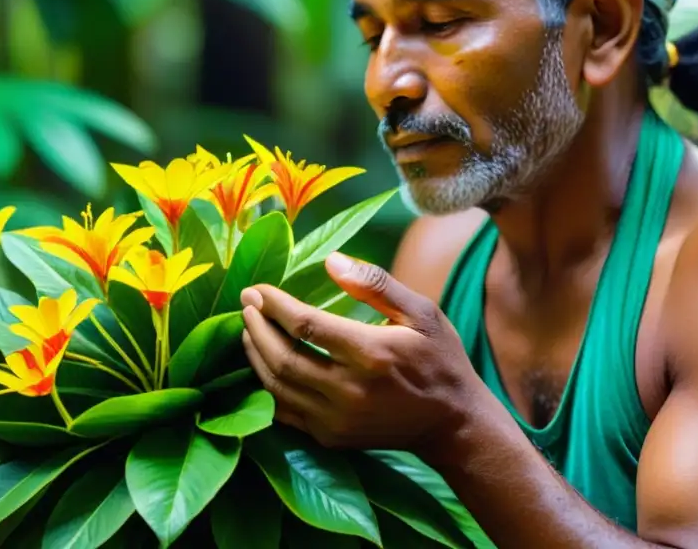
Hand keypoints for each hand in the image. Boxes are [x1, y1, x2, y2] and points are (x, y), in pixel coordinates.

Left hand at [240, 252, 483, 455]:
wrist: (451, 423)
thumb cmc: (439, 359)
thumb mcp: (421, 312)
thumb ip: (375, 284)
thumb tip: (331, 260)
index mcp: (371, 353)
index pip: (306, 325)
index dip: (275, 305)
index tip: (258, 288)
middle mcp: (349, 390)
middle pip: (283, 356)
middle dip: (256, 326)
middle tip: (245, 302)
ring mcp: (337, 419)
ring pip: (277, 386)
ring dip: (255, 354)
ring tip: (248, 327)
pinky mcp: (331, 437)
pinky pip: (283, 412)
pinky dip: (265, 385)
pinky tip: (261, 362)